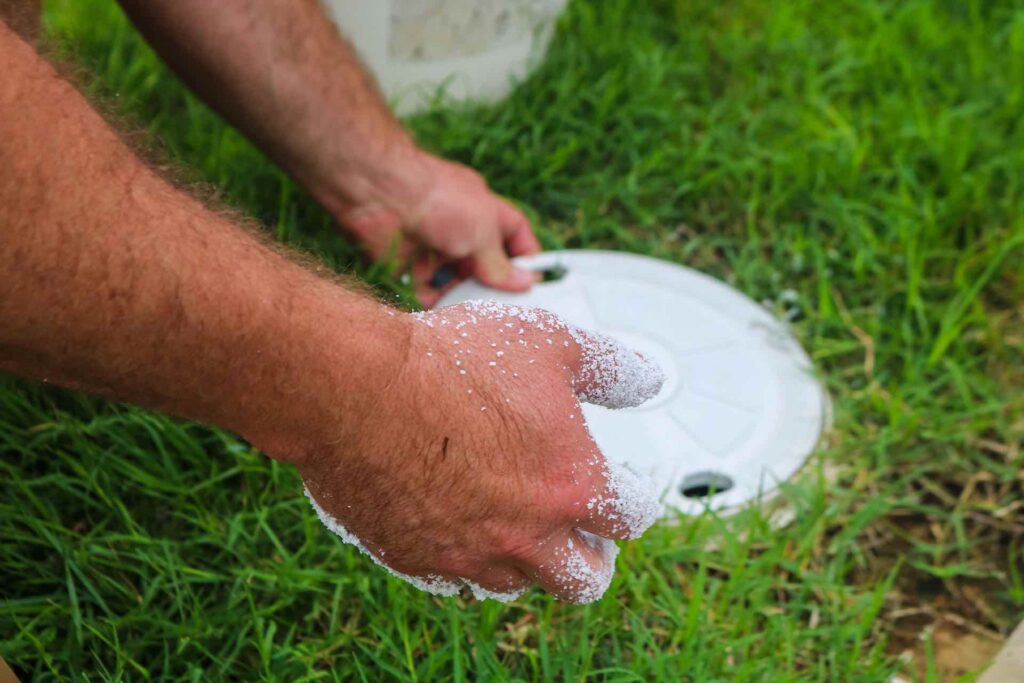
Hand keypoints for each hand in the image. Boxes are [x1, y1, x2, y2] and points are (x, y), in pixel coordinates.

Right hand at [298, 301, 664, 602]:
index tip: (618, 491)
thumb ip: (609, 368)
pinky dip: (469, 563)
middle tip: (583, 533)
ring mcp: (471, 555)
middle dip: (593, 557)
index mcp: (572, 485)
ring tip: (522, 528)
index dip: (630, 501)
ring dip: (532, 563)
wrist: (357, 390)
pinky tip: (462, 531)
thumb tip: (649, 381)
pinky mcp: (417, 561)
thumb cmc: (451, 363)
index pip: (631, 518)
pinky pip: (457, 582)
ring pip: (521, 586)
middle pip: (585, 578)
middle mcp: (528, 535)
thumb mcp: (550, 343)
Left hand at [335, 152, 540, 306]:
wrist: (382, 194)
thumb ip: (500, 264)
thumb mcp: (482, 234)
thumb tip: (525, 283)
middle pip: (484, 262)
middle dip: (492, 284)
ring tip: (471, 314)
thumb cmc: (439, 201)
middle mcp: (462, 228)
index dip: (526, 259)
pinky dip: (432, 299)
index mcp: (487, 212)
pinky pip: (425, 286)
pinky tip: (440, 310)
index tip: (533, 286)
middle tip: (502, 308)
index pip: (516, 235)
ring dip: (462, 295)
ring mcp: (435, 244)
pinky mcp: (408, 261)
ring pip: (455, 278)